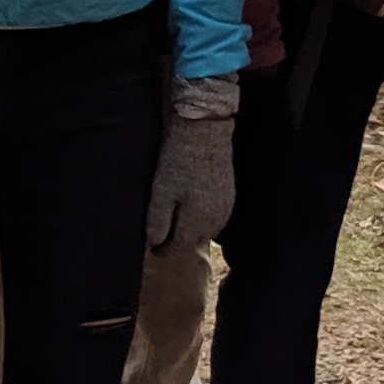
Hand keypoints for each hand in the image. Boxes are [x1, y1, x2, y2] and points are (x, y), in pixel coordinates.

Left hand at [147, 90, 236, 257]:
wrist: (204, 132)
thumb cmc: (179, 161)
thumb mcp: (161, 191)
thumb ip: (158, 220)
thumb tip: (154, 243)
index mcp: (196, 221)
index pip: (178, 248)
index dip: (163, 251)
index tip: (153, 250)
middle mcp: (214, 220)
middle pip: (194, 242)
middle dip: (178, 243)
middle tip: (163, 239)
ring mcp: (225, 208)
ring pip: (207, 231)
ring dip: (192, 232)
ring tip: (176, 225)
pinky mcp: (230, 195)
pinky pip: (217, 218)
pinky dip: (204, 220)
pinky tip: (194, 211)